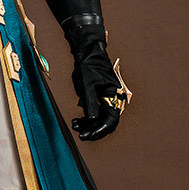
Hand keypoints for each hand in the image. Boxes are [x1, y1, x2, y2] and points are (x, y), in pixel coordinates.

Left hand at [64, 17, 127, 141]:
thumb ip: (91, 103)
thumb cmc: (89, 67)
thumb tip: (92, 121)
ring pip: (98, 120)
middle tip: (81, 135)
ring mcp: (103, 100)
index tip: (89, 135)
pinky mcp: (96, 100)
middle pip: (105, 122)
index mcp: (113, 96)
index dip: (101, 130)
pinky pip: (93, 114)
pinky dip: (85, 120)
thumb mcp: (88, 86)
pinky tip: (75, 122)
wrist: (87, 53)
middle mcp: (111, 100)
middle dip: (93, 130)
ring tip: (75, 126)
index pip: (111, 120)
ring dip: (88, 126)